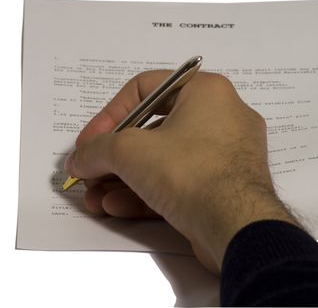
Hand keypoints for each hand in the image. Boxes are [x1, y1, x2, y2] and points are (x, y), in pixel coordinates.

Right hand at [65, 70, 298, 273]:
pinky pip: (180, 181)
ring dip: (124, 180)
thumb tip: (78, 159)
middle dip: (113, 158)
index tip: (88, 142)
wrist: (238, 228)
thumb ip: (97, 150)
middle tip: (90, 174)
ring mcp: (225, 154)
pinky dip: (147, 193)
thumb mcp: (130, 153)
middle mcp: (220, 117)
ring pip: (163, 161)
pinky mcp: (224, 186)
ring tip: (95, 198)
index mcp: (206, 91)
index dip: (108, 114)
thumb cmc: (189, 172)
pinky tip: (116, 208)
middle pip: (151, 130)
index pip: (144, 89)